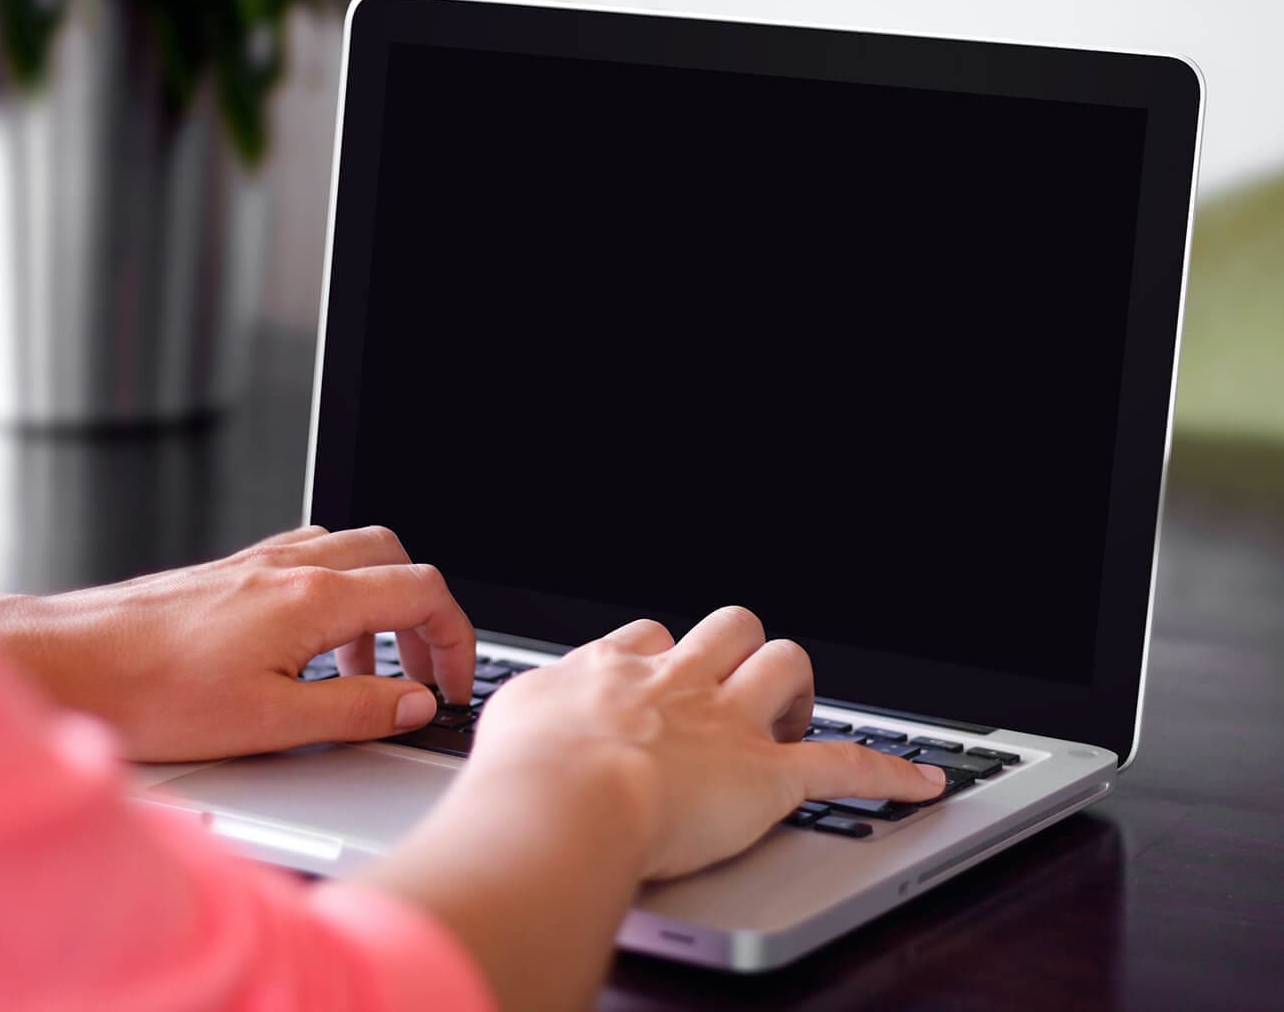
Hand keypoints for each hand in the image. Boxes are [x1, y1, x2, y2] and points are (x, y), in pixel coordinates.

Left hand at [0, 526, 475, 761]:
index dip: (456, 641)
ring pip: (354, 554)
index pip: (422, 595)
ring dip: (380, 605)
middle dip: (424, 615)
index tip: (452, 685)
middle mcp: (294, 567)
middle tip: (421, 672)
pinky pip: (311, 559)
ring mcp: (262, 563)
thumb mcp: (272, 722)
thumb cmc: (154, 692)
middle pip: (397, 560)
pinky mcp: (234, 573)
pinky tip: (314, 642)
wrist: (70, 664)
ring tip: (366, 668)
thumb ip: (358, 709)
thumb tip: (416, 703)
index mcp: (315, 599)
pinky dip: (338, 593)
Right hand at [370, 606, 944, 1010]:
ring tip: (788, 711)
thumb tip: (513, 720)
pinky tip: (925, 783)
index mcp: (615, 669)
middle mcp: (677, 681)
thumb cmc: (521, 771)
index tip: (662, 676)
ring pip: (784, 666)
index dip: (665, 656)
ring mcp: (726, 722)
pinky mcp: (767, 775)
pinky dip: (889, 773)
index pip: (651, 636)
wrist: (560, 800)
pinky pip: (843, 765)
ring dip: (792, 686)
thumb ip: (522, 711)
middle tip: (733, 682)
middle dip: (737, 648)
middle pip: (727, 628)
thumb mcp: (504, 722)